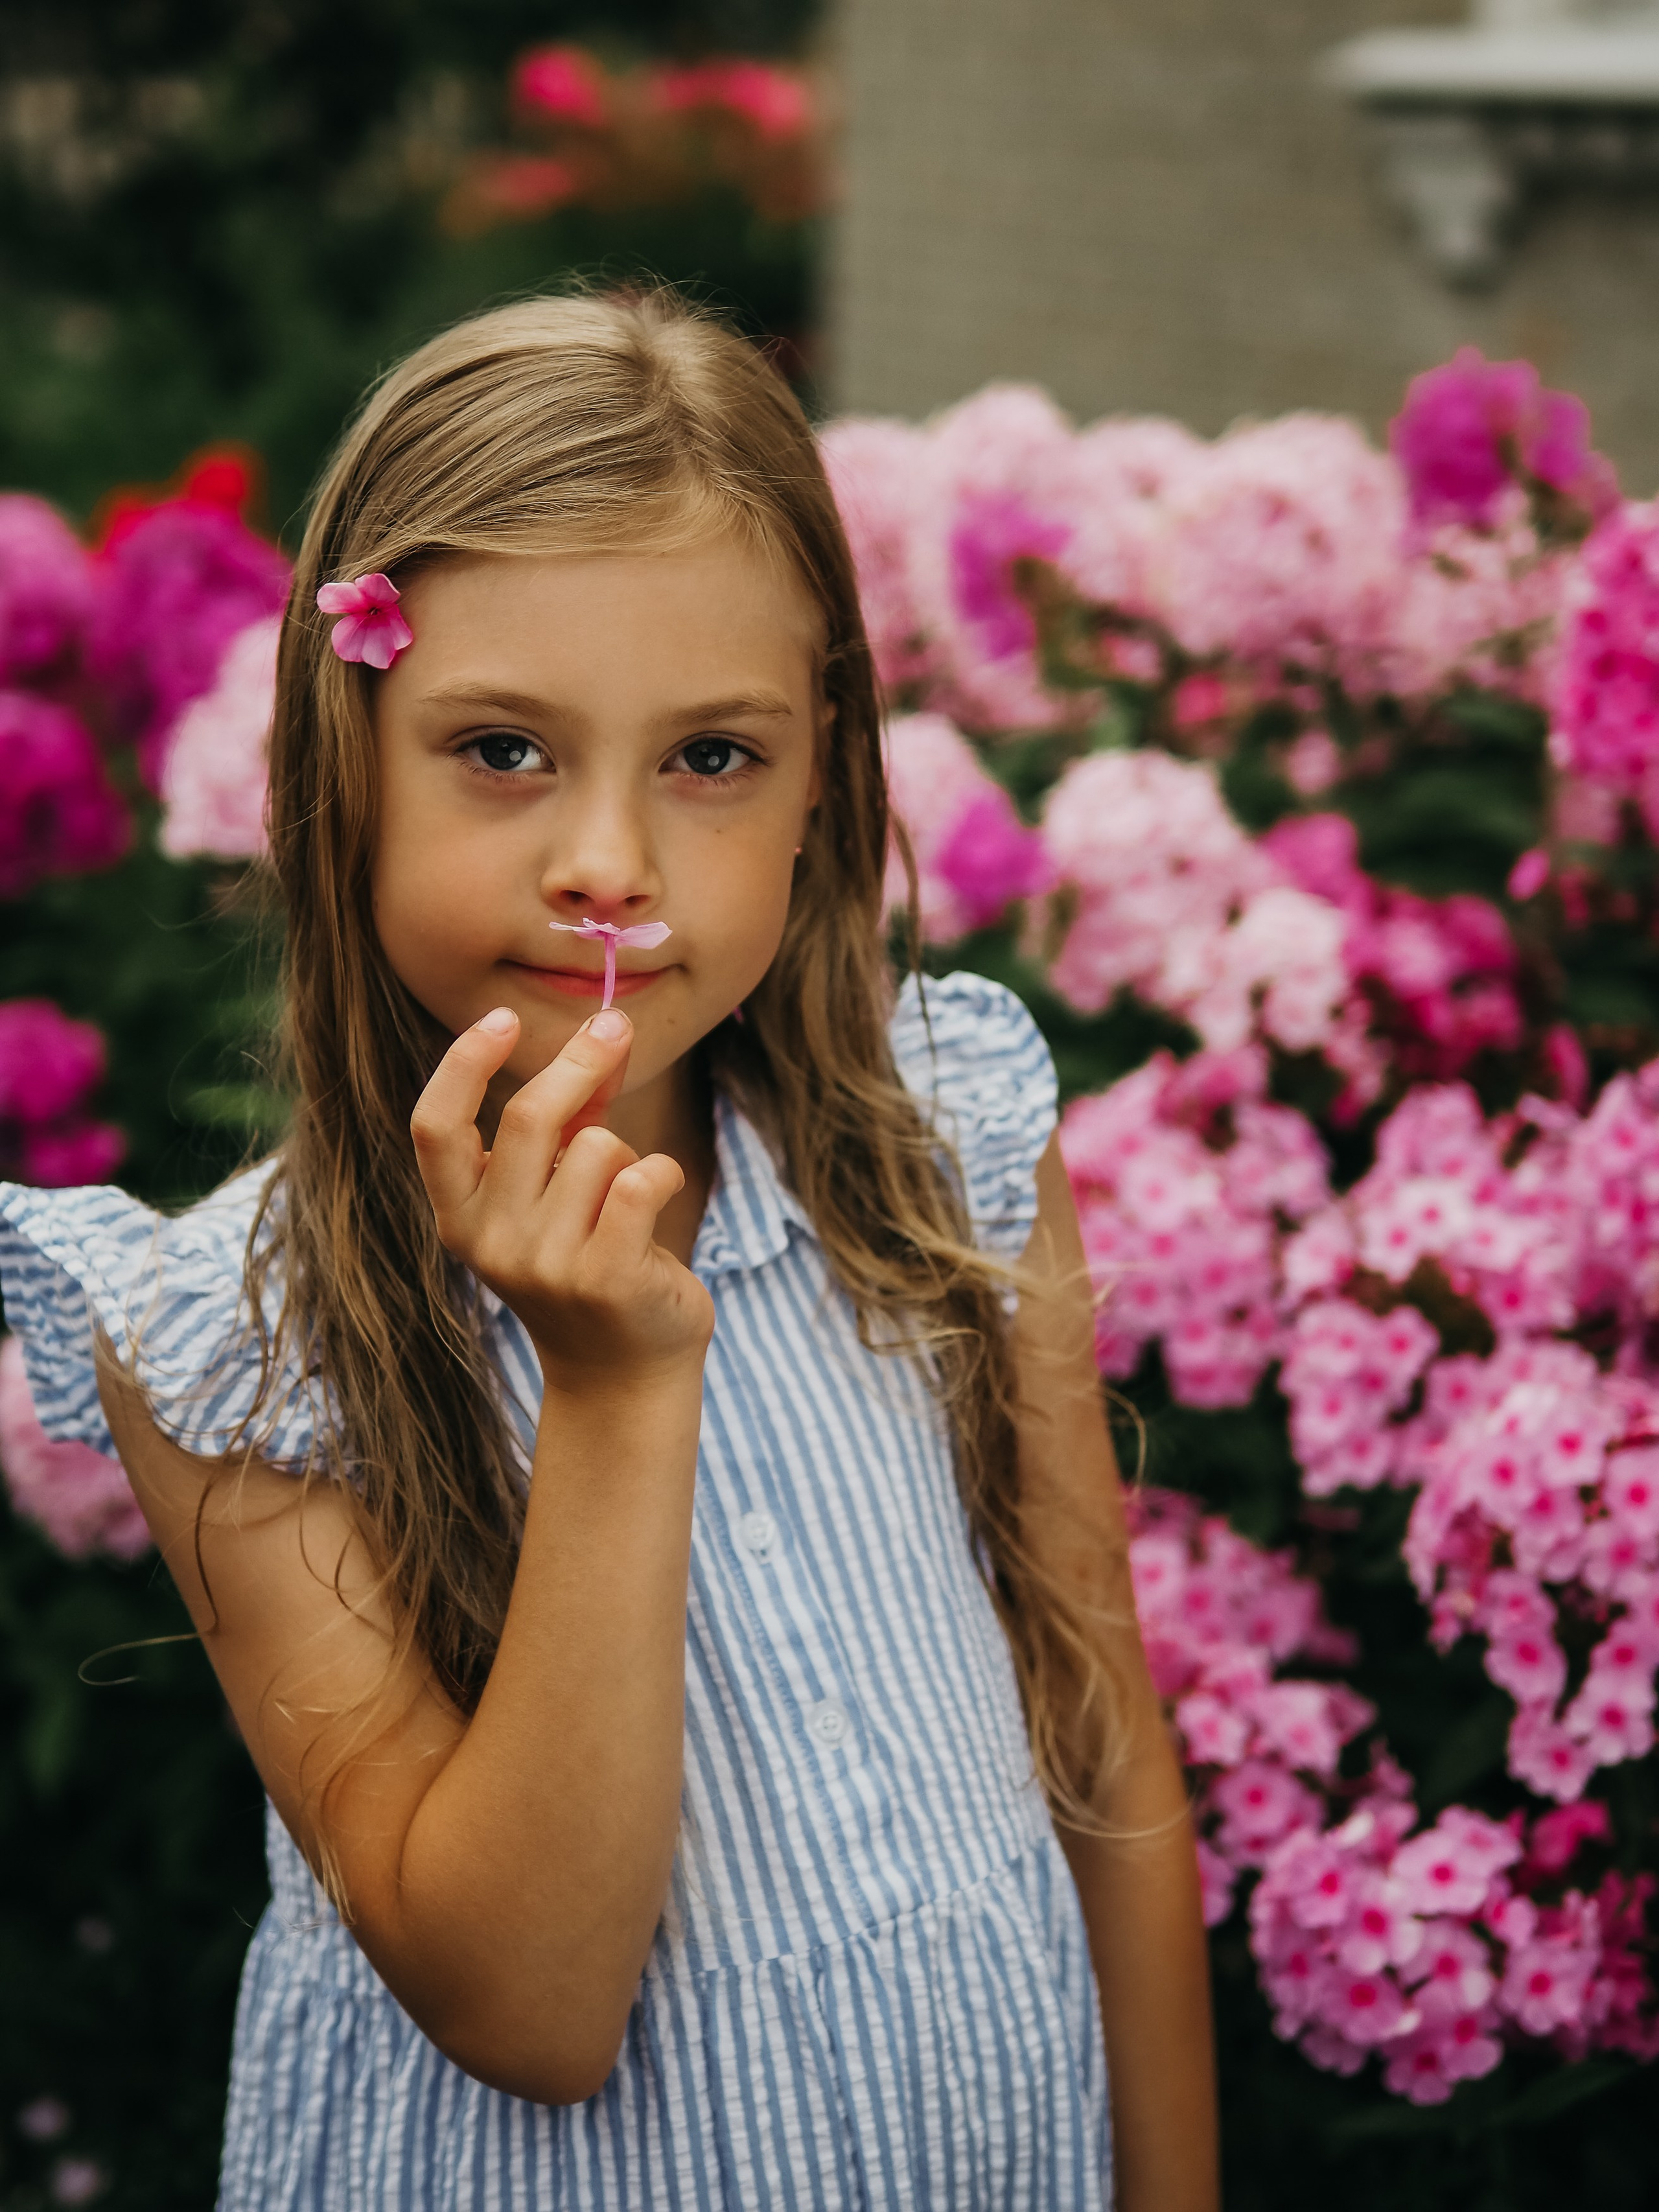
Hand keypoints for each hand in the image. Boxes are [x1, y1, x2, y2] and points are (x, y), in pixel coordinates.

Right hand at [410, 1007, 713, 1389]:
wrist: (623, 1374)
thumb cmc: (591, 1261)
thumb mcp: (558, 1192)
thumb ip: (573, 1114)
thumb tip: (608, 1025)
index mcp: (460, 1217)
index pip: (434, 1126)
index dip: (463, 1064)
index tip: (502, 1018)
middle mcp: (491, 1242)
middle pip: (530, 1115)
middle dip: (580, 1062)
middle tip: (614, 1029)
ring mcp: (546, 1265)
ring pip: (600, 1145)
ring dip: (628, 1152)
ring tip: (628, 1200)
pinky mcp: (607, 1278)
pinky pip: (643, 1178)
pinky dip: (664, 1171)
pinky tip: (659, 1196)